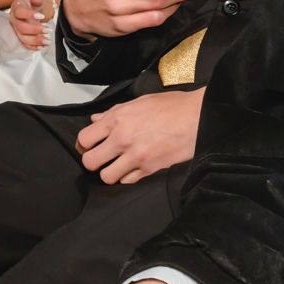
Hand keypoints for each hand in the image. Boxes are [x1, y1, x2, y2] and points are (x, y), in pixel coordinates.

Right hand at [7, 0, 56, 49]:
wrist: (26, 5)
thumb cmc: (29, 0)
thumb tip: (38, 0)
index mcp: (17, 7)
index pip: (19, 12)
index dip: (29, 14)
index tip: (42, 16)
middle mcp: (14, 19)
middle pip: (21, 27)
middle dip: (35, 30)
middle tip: (48, 30)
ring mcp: (16, 29)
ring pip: (22, 38)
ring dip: (35, 41)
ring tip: (48, 40)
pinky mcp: (20, 36)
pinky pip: (24, 44)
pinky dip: (33, 47)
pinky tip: (42, 46)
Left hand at [76, 89, 202, 184]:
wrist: (199, 116)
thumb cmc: (172, 106)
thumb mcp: (139, 102)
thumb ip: (114, 113)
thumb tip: (96, 120)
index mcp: (117, 119)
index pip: (84, 139)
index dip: (84, 144)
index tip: (90, 145)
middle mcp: (122, 138)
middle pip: (89, 161)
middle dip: (93, 160)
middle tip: (101, 157)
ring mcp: (136, 156)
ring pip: (106, 176)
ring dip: (109, 172)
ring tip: (117, 165)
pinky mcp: (150, 169)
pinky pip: (127, 181)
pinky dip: (127, 177)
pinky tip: (133, 168)